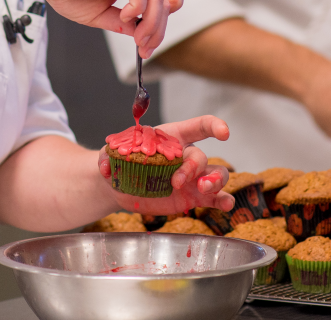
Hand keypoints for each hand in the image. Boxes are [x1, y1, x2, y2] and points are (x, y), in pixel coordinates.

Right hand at [31, 0, 183, 57]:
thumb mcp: (100, 14)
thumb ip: (121, 23)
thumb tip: (140, 34)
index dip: (165, 18)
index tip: (147, 41)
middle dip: (160, 29)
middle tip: (144, 48)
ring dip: (152, 24)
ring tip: (137, 39)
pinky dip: (138, 9)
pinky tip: (124, 16)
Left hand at [98, 116, 233, 215]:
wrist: (121, 186)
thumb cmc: (121, 162)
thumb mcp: (112, 153)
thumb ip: (108, 156)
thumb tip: (105, 166)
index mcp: (172, 138)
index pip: (198, 126)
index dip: (214, 125)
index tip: (224, 132)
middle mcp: (187, 156)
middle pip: (201, 157)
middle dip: (192, 168)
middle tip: (176, 182)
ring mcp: (193, 178)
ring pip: (217, 174)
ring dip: (215, 181)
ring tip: (203, 190)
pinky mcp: (193, 197)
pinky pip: (215, 198)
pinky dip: (223, 201)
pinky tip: (225, 205)